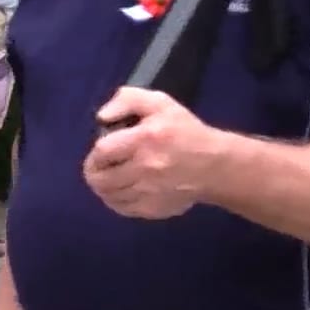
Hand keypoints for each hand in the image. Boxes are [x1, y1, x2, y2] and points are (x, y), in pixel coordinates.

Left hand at [85, 88, 216, 218]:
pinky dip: (116, 200)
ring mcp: (148, 193)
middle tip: (102, 166)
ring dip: (104, 187)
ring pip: (108, 196)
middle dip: (95, 172)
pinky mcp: (152, 209)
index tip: (102, 150)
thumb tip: (102, 116)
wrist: (214, 166)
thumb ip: (128, 100)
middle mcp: (145, 168)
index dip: (95, 152)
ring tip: (112, 177)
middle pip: (100, 179)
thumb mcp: (161, 103)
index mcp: (146, 139)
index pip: (102, 151)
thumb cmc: (186, 131)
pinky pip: (122, 208)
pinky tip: (124, 190)